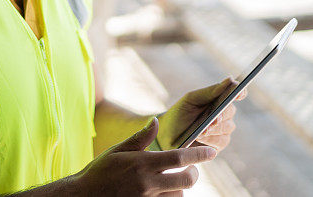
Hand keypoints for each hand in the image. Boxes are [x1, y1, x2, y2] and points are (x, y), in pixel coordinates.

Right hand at [69, 117, 215, 195]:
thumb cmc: (100, 172)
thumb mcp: (118, 151)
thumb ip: (140, 138)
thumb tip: (155, 122)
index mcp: (142, 163)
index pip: (179, 158)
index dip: (199, 155)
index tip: (212, 152)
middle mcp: (147, 183)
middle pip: (186, 181)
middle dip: (193, 174)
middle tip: (192, 170)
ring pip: (178, 196)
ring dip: (179, 189)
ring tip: (171, 182)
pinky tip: (163, 192)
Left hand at [157, 77, 244, 152]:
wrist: (166, 133)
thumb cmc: (180, 113)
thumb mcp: (191, 99)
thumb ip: (210, 91)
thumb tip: (230, 80)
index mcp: (218, 100)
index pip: (236, 94)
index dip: (240, 92)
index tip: (239, 92)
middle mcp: (224, 115)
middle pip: (230, 111)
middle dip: (221, 115)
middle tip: (213, 119)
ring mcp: (222, 131)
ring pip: (227, 128)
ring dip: (214, 129)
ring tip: (201, 130)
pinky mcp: (217, 145)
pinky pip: (221, 141)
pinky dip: (211, 139)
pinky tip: (201, 138)